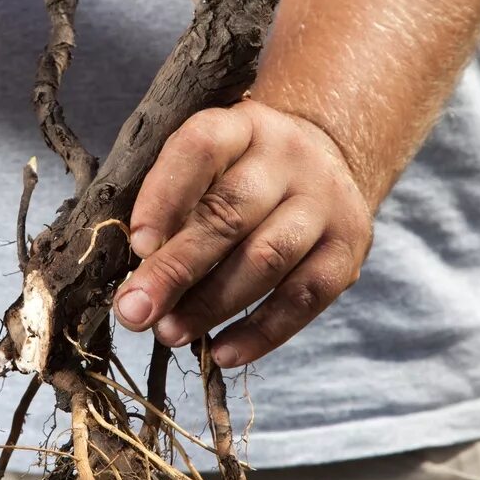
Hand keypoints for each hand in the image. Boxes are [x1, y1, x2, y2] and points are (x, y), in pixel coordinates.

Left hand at [113, 100, 372, 367]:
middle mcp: (288, 158)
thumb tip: (132, 281)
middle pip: (230, 213)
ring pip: (267, 259)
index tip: (135, 245)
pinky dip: (261, 333)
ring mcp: (323, 204)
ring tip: (169, 333)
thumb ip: (170, 206)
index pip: (201, 148)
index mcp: (242, 126)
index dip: (165, 196)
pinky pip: (304, 298)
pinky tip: (222, 353)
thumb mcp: (207, 164)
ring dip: (212, 304)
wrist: (327, 160)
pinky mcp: (347, 249)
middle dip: (176, 268)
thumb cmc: (237, 173)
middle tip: (135, 311)